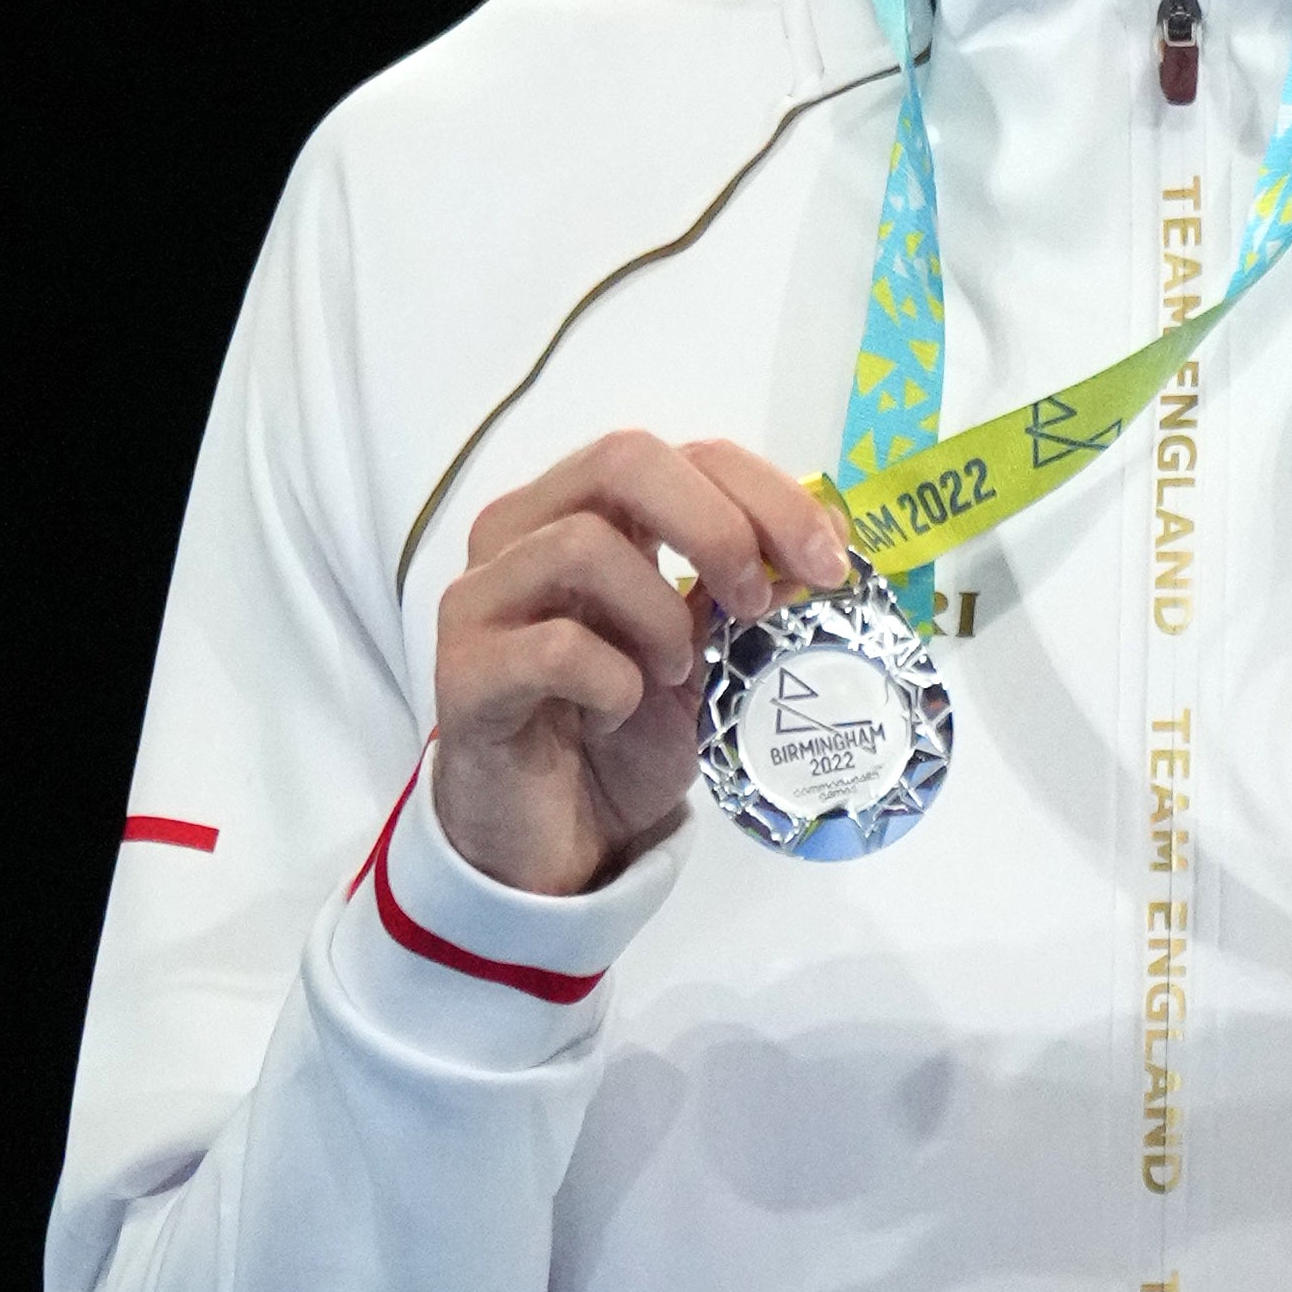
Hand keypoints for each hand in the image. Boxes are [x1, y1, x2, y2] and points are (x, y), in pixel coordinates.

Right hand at [433, 430, 846, 896]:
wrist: (553, 839)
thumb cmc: (621, 733)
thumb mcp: (702, 651)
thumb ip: (742, 588)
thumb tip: (828, 541)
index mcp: (583, 509)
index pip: (679, 453)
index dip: (766, 494)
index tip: (828, 562)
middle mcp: (520, 532)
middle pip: (623, 460)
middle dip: (717, 526)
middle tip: (756, 604)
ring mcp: (480, 596)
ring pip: (582, 546)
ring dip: (660, 616)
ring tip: (674, 676)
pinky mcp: (463, 671)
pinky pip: (555, 648)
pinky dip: (614, 682)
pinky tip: (618, 712)